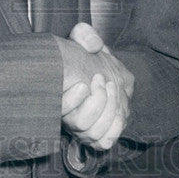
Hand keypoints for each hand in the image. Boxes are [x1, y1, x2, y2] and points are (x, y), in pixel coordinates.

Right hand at [55, 26, 132, 149]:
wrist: (104, 72)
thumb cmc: (89, 57)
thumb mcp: (83, 39)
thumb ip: (85, 36)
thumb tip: (94, 46)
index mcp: (60, 97)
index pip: (59, 109)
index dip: (70, 101)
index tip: (83, 84)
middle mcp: (69, 116)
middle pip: (80, 124)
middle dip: (97, 101)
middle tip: (103, 79)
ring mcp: (85, 128)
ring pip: (94, 134)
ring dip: (108, 110)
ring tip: (113, 87)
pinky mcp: (101, 134)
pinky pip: (105, 141)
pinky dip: (115, 126)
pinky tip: (119, 109)